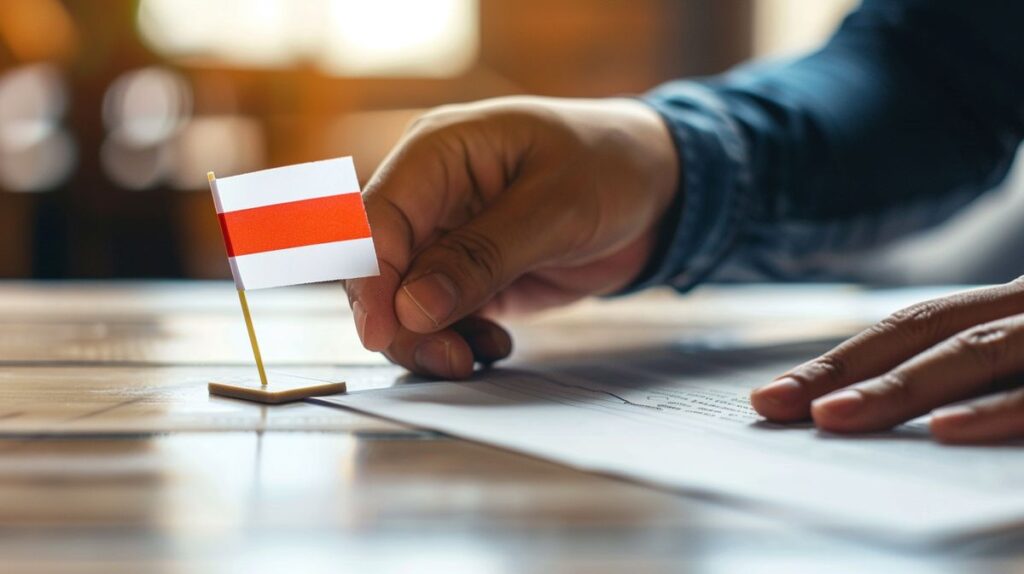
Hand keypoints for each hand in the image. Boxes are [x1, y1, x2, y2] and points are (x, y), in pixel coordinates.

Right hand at [344, 97, 678, 378]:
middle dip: (403, 323)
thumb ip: (481, 257)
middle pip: (380, 269)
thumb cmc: (611, 167)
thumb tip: (411, 307)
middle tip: (450, 360)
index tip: (383, 331)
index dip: (369, 277)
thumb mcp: (555, 208)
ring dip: (431, 339)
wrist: (659, 187)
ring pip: (405, 302)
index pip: (375, 218)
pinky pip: (440, 317)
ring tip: (481, 355)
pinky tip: (496, 345)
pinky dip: (457, 340)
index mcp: (437, 152)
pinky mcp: (469, 274)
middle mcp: (432, 195)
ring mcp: (448, 237)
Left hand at [750, 279, 1023, 442]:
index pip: (912, 327)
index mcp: (1009, 305)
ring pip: (975, 351)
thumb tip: (862, 416)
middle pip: (925, 331)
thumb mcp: (1017, 360)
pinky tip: (944, 430)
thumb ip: (971, 377)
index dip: (840, 359)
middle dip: (843, 369)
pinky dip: (992, 411)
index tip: (771, 395)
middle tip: (774, 403)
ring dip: (898, 386)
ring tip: (830, 416)